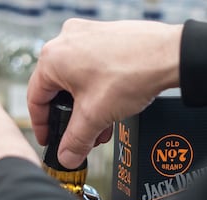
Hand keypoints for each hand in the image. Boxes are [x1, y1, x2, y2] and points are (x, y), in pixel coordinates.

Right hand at [28, 18, 182, 168]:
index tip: (49, 140)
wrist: (171, 55)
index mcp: (52, 57)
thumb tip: (66, 157)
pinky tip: (109, 108)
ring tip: (99, 127)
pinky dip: (95, 91)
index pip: (35, 99)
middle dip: (70, 120)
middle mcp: (65, 41)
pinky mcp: (104, 37)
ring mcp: (86, 36)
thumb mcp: (95, 116)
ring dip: (85, 108)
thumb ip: (75, 141)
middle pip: (56, 90)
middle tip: (78, 138)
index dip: (41, 126)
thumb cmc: (131, 73)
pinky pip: (90, 68)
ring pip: (75, 81)